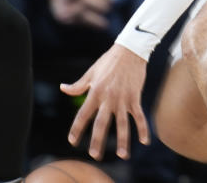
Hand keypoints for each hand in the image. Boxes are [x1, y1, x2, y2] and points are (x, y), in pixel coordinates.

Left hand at [60, 44, 150, 159]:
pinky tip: (144, 142)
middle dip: (97, 140)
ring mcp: (123, 98)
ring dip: (122, 141)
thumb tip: (62, 88)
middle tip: (94, 156)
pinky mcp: (135, 97)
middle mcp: (108, 97)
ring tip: (121, 155)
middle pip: (101, 123)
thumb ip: (78, 85)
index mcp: (95, 92)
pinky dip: (143, 129)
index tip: (72, 141)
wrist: (130, 50)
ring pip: (122, 124)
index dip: (77, 129)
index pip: (83, 114)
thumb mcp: (91, 72)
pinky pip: (139, 116)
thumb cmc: (108, 61)